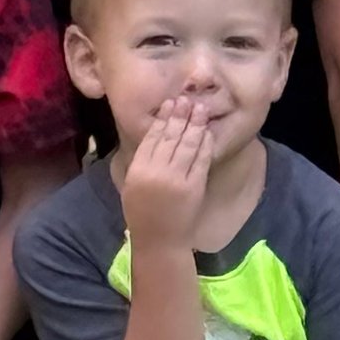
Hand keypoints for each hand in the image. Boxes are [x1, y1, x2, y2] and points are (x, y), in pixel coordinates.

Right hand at [122, 95, 214, 251]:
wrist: (160, 240)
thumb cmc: (141, 213)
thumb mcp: (131, 185)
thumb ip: (141, 161)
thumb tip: (155, 133)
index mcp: (138, 170)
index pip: (152, 137)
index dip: (162, 118)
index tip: (169, 103)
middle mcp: (157, 172)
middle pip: (171, 136)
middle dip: (180, 115)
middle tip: (187, 99)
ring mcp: (178, 179)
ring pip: (188, 144)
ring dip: (195, 124)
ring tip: (200, 108)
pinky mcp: (195, 186)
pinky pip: (202, 160)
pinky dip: (205, 144)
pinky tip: (207, 132)